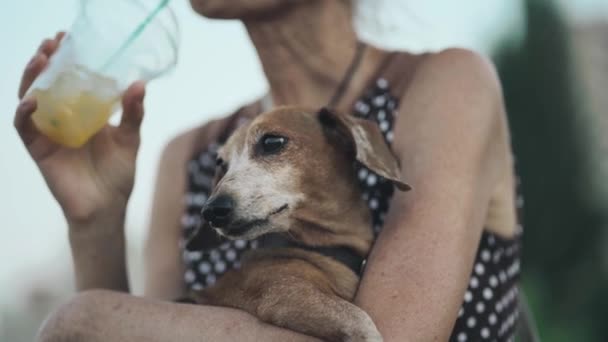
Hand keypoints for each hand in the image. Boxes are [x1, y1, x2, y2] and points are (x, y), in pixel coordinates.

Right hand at [14, 32, 146, 224]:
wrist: (106, 207)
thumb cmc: (118, 175)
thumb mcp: (130, 139)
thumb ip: (133, 113)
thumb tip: (140, 84)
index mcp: (84, 113)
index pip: (70, 80)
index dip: (67, 59)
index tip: (70, 39)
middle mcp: (63, 119)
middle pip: (47, 84)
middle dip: (46, 62)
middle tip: (52, 42)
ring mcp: (49, 133)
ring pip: (30, 99)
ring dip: (31, 78)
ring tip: (40, 59)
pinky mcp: (39, 149)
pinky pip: (25, 128)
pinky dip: (24, 113)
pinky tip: (31, 99)